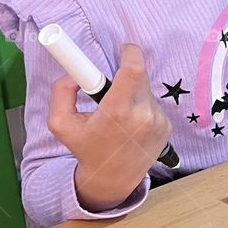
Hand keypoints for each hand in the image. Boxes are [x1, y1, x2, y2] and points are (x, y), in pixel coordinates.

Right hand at [48, 43, 171, 211]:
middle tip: (110, 87)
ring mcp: (158, 122)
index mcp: (117, 113)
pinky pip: (153, 103)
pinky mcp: (167, 127)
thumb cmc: (86, 148)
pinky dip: (141, 106)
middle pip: (140, 76)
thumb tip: (77, 74)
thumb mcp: (60, 123)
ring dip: (132, 92)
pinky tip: (130, 123)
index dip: (130, 53)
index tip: (124, 48)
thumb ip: (62, 91)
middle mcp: (143, 116)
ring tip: (118, 115)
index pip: (134, 71)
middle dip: (126, 73)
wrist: (112, 179)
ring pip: (146, 90)